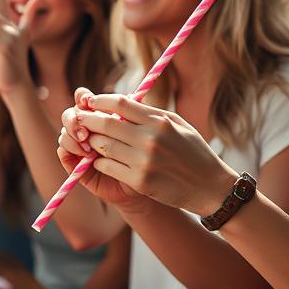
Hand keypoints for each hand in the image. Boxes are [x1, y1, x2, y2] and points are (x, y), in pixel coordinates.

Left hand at [57, 88, 236, 215]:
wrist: (211, 187)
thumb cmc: (194, 152)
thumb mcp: (178, 125)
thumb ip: (150, 113)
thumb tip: (120, 101)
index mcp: (159, 122)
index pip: (120, 103)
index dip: (98, 100)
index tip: (87, 101)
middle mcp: (150, 139)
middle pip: (105, 123)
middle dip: (86, 120)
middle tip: (77, 119)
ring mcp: (144, 161)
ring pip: (102, 146)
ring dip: (90, 142)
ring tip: (87, 139)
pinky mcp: (139, 180)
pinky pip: (107, 166)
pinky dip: (98, 161)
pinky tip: (98, 159)